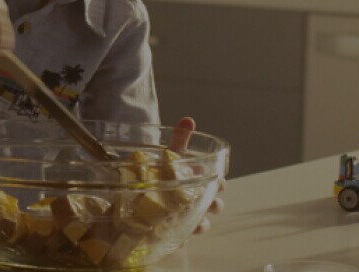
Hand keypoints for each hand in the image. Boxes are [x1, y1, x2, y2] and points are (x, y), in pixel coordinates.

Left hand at [169, 116, 224, 233]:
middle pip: (215, 206)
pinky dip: (182, 238)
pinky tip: (179, 236)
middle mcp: (196, 202)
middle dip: (214, 204)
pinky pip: (182, 238)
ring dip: (202, 223)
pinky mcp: (173, 232)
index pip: (219, 184)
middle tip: (207, 200)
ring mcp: (186, 218)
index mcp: (199, 183)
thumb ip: (180, 140)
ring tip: (196, 222)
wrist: (137, 195)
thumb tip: (189, 119)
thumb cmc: (160, 175)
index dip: (220, 183)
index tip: (218, 180)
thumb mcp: (168, 157)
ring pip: (202, 224)